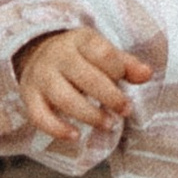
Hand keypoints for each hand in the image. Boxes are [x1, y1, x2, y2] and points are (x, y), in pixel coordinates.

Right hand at [16, 23, 151, 145]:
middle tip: (125, 110)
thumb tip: (147, 74)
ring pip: (65, 98)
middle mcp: (57, 57)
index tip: (123, 80)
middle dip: (110, 97)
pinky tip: (75, 136)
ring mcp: (41, 77)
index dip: (117, 70)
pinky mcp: (29, 96)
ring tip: (108, 124)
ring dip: (90, 115)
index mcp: (79, 41)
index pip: (102, 53)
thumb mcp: (102, 53)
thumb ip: (126, 65)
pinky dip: (57, 129)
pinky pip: (40, 116)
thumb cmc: (80, 58)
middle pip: (85, 77)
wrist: (36, 52)